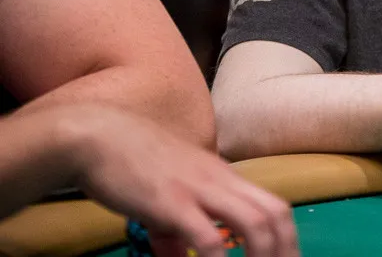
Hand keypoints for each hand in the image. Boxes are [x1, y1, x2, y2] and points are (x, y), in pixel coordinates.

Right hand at [60, 106, 297, 256]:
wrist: (96, 135)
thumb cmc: (130, 161)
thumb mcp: (164, 196)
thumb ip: (176, 231)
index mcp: (223, 177)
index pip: (272, 204)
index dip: (285, 236)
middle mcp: (221, 180)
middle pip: (274, 213)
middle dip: (284, 248)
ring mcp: (199, 190)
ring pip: (254, 222)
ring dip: (262, 254)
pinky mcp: (172, 203)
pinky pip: (207, 238)